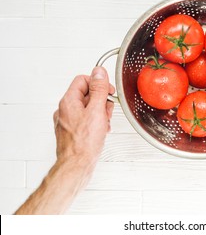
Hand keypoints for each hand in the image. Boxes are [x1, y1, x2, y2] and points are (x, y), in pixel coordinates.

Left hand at [16, 67, 114, 213]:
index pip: (83, 80)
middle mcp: (65, 110)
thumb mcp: (96, 110)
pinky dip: (95, 123)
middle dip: (101, 101)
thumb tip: (98, 72)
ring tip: (104, 124)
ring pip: (87, 108)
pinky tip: (100, 131)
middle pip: (86, 94)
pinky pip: (86, 120)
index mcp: (68, 101)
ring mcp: (68, 121)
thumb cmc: (84, 142)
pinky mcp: (72, 131)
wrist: (76, 165)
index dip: (98, 83)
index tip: (108, 91)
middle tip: (106, 111)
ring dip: (100, 113)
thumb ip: (98, 89)